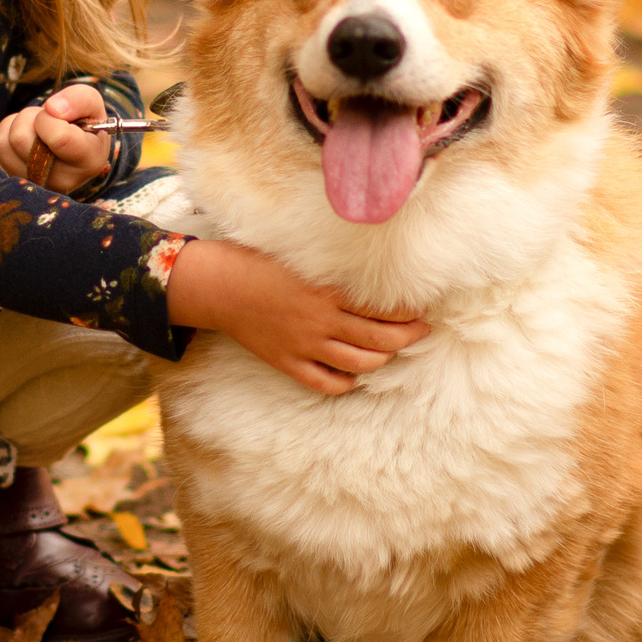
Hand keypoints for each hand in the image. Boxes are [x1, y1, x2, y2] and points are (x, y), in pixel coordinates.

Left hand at [0, 82, 114, 194]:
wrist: (69, 146)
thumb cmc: (81, 124)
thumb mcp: (92, 104)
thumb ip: (80, 99)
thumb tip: (52, 108)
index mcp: (88, 162)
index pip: (58, 138)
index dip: (48, 118)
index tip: (55, 115)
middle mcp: (61, 182)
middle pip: (20, 139)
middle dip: (28, 119)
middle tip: (43, 122)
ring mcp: (32, 187)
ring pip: (2, 144)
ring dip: (14, 126)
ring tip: (33, 132)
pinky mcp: (8, 186)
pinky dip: (0, 138)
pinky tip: (18, 144)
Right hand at [164, 239, 428, 394]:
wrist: (220, 287)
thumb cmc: (261, 263)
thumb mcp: (303, 258)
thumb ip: (335, 269)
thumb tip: (371, 272)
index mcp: (327, 292)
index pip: (383, 309)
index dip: (408, 313)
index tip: (420, 309)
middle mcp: (321, 322)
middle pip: (381, 339)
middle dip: (409, 337)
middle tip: (421, 331)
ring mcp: (305, 346)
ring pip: (360, 364)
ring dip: (383, 359)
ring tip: (391, 350)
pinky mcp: (288, 363)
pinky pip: (326, 383)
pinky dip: (347, 382)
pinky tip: (354, 374)